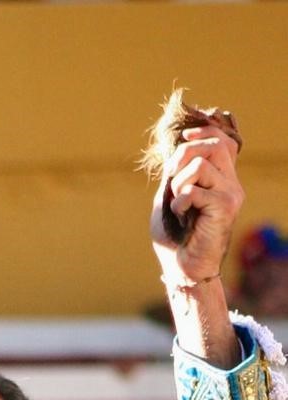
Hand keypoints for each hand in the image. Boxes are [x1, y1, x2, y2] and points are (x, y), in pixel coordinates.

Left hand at [151, 125, 243, 284]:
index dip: (204, 130)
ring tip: (177, 204)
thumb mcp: (169, 199)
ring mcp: (231, 193)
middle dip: (184, 155)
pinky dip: (180, 201)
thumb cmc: (175, 237)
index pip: (222, 141)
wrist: (182, 267)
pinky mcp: (225, 206)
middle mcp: (230, 183)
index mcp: (220, 179)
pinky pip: (195, 189)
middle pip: (213, 145)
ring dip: (178, 183)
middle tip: (171, 178)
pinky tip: (181, 216)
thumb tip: (175, 151)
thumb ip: (175, 175)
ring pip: (202, 165)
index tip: (184, 135)